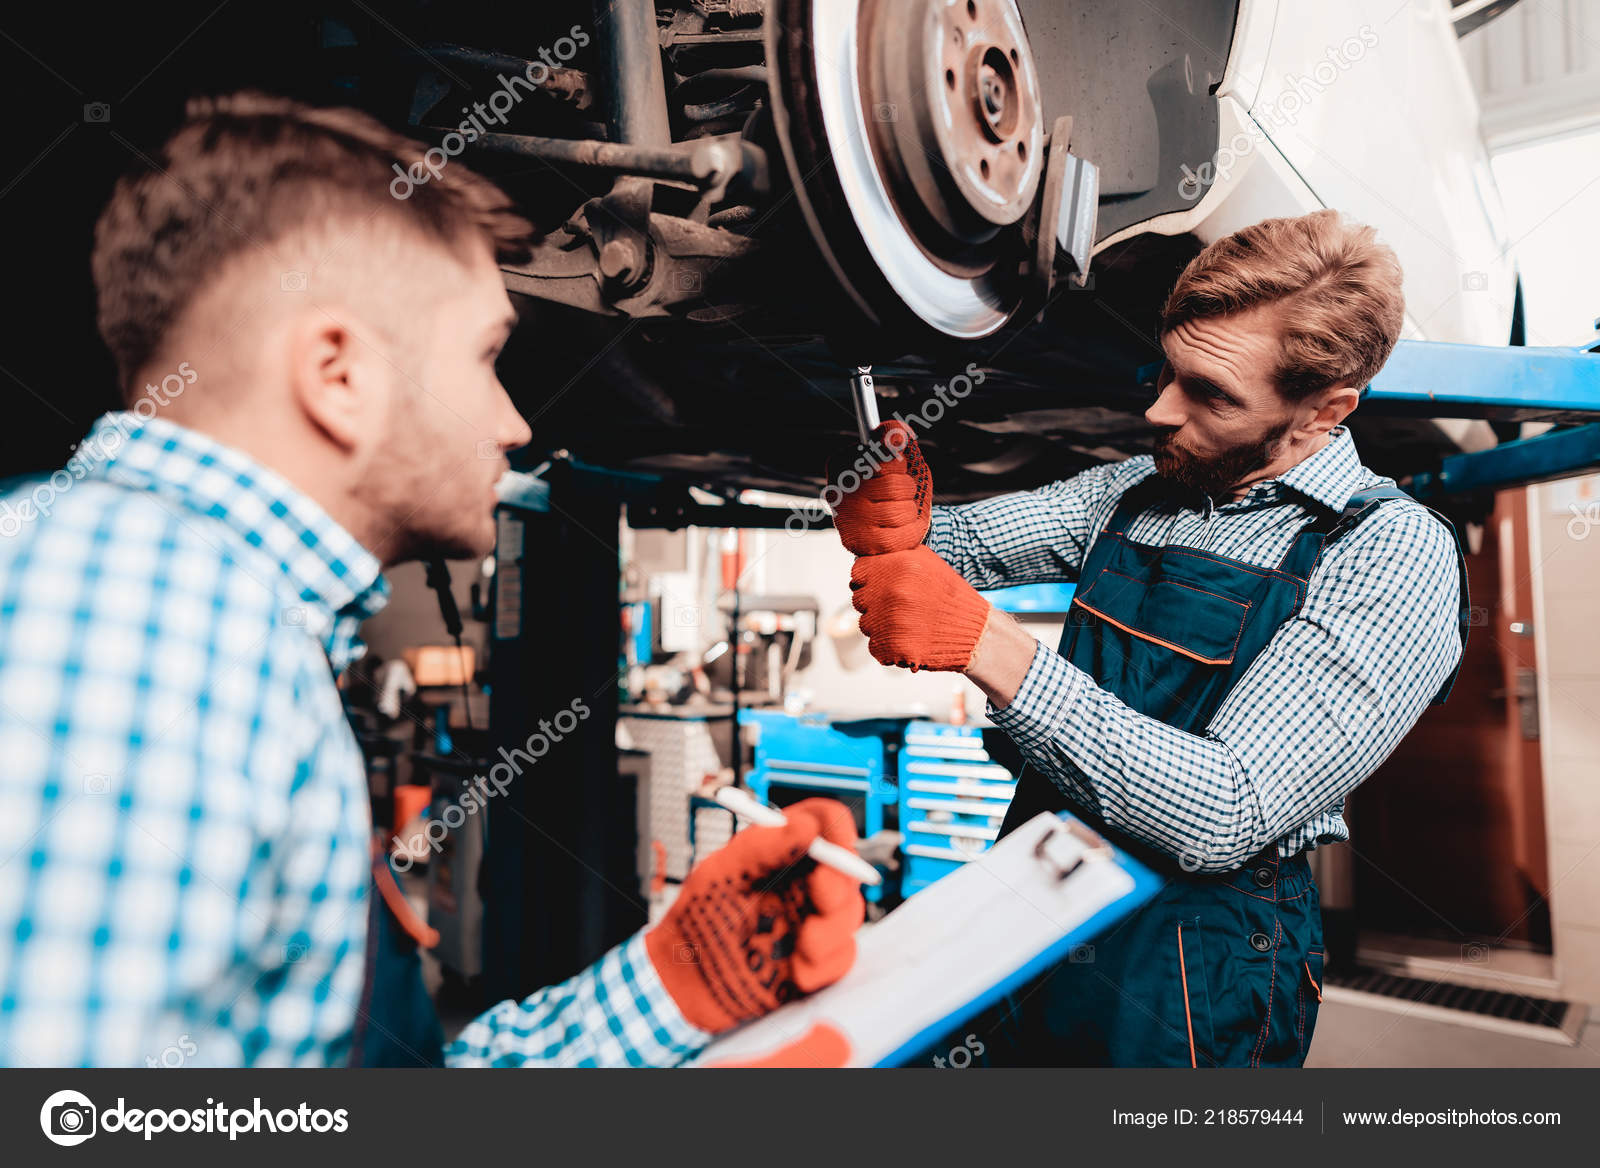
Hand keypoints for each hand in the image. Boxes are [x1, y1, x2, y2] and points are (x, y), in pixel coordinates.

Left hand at [646, 798, 864, 1033]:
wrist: (682, 978)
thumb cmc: (698, 918)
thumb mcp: (721, 873)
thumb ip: (763, 847)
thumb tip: (806, 825)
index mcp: (784, 851)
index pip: (825, 824)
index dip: (837, 827)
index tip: (836, 840)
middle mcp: (803, 881)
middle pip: (847, 870)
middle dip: (839, 882)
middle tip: (820, 889)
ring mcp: (812, 919)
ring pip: (849, 915)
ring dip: (832, 928)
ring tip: (803, 943)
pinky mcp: (815, 960)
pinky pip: (840, 959)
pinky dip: (822, 965)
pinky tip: (794, 970)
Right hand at [826, 419, 931, 554]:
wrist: (893, 524)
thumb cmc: (895, 487)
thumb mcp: (899, 458)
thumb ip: (895, 438)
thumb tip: (897, 433)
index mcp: (842, 464)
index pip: (882, 456)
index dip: (897, 464)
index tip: (893, 468)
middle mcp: (837, 492)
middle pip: (894, 485)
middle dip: (907, 488)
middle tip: (897, 493)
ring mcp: (846, 520)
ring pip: (900, 511)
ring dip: (909, 510)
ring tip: (898, 510)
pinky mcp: (861, 545)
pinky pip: (903, 534)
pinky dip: (911, 530)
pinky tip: (899, 528)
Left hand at [850, 546, 991, 671]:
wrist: (976, 632)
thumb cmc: (949, 596)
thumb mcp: (926, 561)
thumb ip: (894, 556)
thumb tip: (864, 560)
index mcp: (899, 565)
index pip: (858, 573)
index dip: (869, 581)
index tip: (882, 588)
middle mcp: (893, 591)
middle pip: (859, 600)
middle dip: (875, 604)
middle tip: (901, 608)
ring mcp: (892, 621)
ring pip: (867, 625)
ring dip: (882, 626)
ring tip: (909, 624)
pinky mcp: (894, 647)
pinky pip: (876, 647)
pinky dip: (889, 647)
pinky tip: (911, 639)